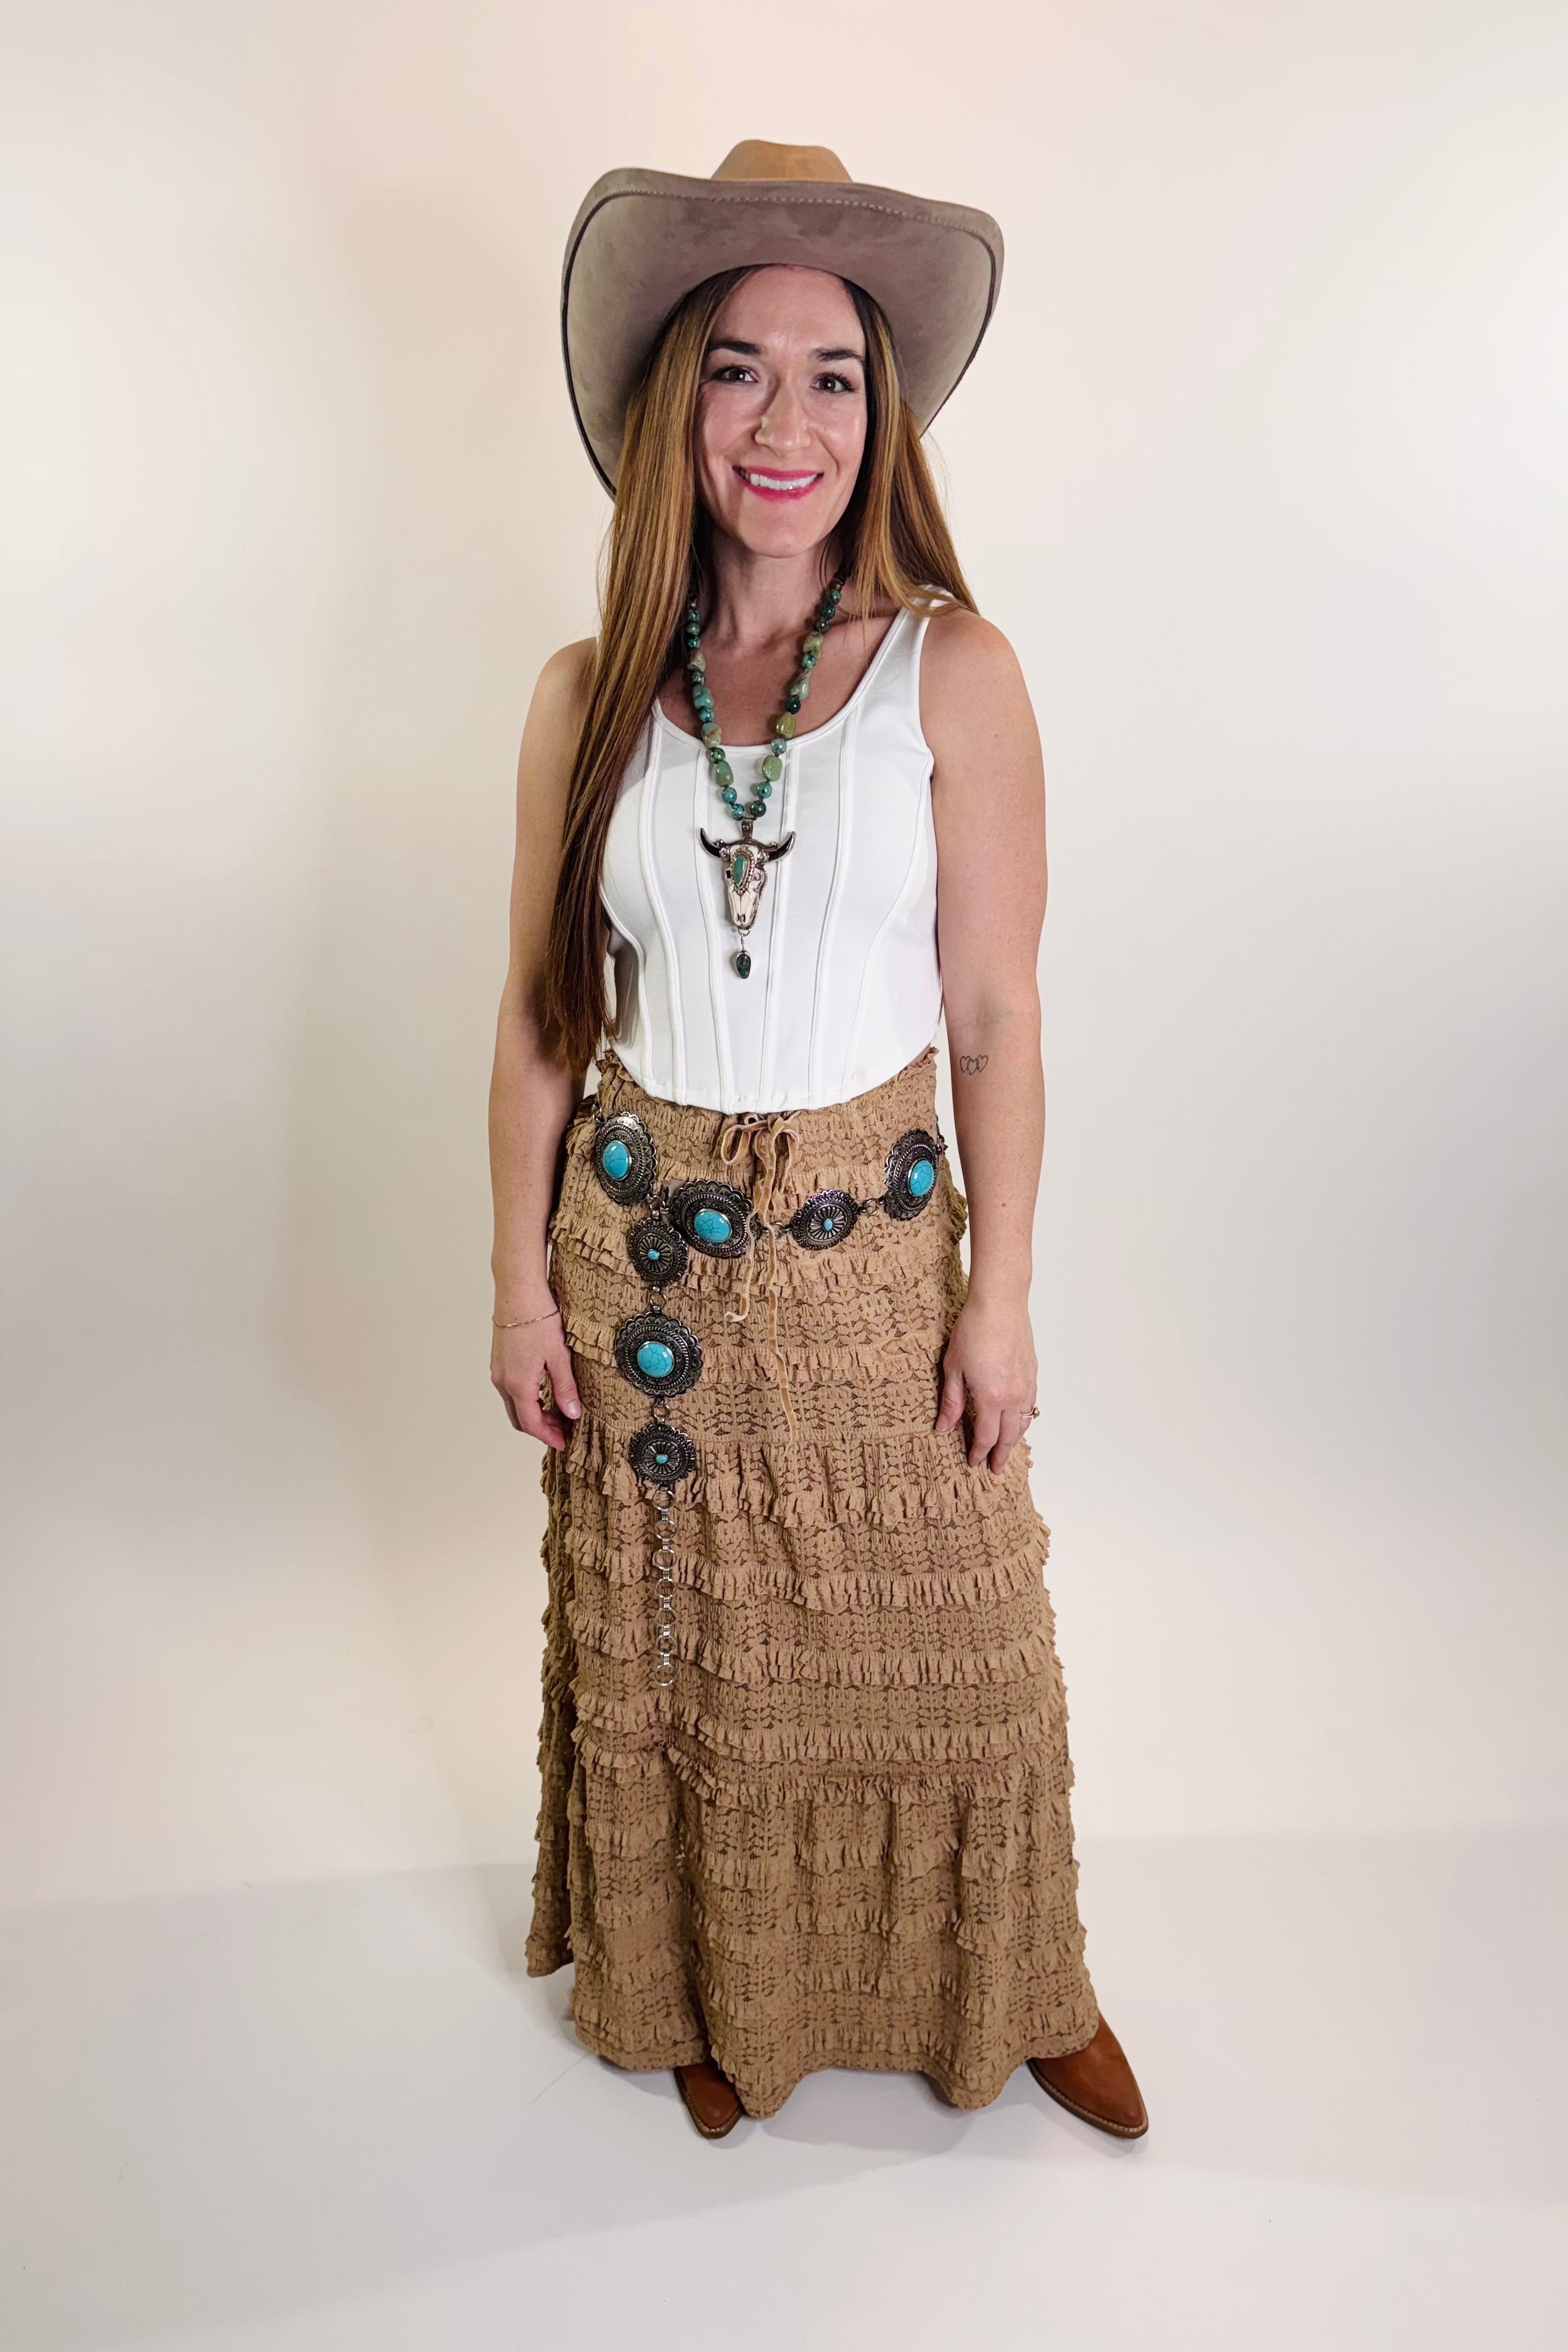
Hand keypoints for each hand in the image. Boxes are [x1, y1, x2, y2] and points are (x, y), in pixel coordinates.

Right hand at [491, 1306, 581, 1449]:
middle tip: (565, 1429)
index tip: (563, 1443)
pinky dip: (527, 1399)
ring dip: (534, 1413)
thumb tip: (573, 1414)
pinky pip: (511, 1390)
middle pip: (520, 1418)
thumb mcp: (559, 1357)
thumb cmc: (538, 1319)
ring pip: (514, 1404)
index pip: (531, 1424)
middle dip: (542, 1428)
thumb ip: (565, 1388)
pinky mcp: (499, 1361)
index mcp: (517, 1384)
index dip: (548, 1436)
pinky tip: (544, 1391)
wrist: (517, 1291)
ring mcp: (498, 1371)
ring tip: (559, 1410)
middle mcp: (503, 1381)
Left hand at [934, 1291, 1037, 1473]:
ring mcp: (1027, 1384)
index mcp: (991, 1397)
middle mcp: (1013, 1396)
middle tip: (995, 1469)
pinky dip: (1024, 1419)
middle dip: (1001, 1455)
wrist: (1000, 1303)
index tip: (973, 1462)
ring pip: (1024, 1422)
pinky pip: (1031, 1405)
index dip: (979, 1452)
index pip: (985, 1436)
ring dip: (1015, 1439)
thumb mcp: (953, 1368)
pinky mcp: (1033, 1373)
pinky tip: (1018, 1421)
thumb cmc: (973, 1330)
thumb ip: (951, 1401)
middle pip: (1009, 1436)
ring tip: (1007, 1450)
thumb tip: (943, 1428)